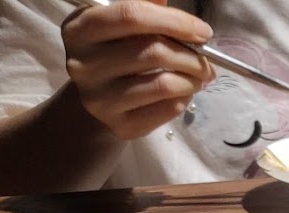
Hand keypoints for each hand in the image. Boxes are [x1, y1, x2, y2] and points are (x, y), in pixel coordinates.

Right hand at [61, 0, 215, 138]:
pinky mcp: (119, 125)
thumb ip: (146, 8)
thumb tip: (169, 1)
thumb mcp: (123, 24)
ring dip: (192, 80)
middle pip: (153, 52)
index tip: (203, 31)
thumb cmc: (118, 51)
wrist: (101, 97)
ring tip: (199, 77)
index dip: (175, 21)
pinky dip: (184, 99)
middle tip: (207, 62)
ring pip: (163, 84)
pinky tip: (184, 93)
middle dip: (191, 56)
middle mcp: (82, 63)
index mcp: (81, 28)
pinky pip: (166, 110)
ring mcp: (99, 98)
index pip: (133, 16)